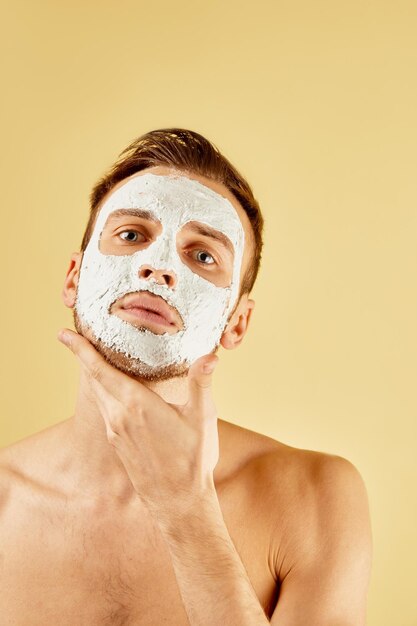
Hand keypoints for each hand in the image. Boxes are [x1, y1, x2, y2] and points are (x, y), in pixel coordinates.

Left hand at [57, 328, 219, 521]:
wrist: (178, 502)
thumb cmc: (192, 460)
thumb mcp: (202, 417)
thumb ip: (201, 383)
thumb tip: (209, 356)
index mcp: (136, 404)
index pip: (100, 370)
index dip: (80, 350)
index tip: (64, 334)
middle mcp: (118, 416)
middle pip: (94, 379)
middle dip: (85, 357)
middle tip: (78, 337)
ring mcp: (115, 431)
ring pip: (98, 395)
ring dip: (94, 375)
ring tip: (94, 358)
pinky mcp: (118, 443)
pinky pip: (105, 409)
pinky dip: (103, 393)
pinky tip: (114, 391)